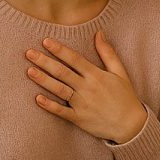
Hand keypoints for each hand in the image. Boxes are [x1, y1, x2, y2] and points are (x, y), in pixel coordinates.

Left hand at [25, 32, 146, 143]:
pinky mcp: (79, 119)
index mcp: (97, 75)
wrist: (131, 125)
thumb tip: (99, 33)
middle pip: (62, 72)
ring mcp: (82, 104)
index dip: (60, 50)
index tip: (46, 41)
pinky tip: (37, 98)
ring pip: (59, 90)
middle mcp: (87, 88)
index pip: (74, 59)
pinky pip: (62, 112)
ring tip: (29, 71)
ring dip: (43, 80)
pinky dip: (49, 106)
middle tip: (29, 53)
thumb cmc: (126, 97)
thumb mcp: (120, 72)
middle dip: (45, 61)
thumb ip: (108, 53)